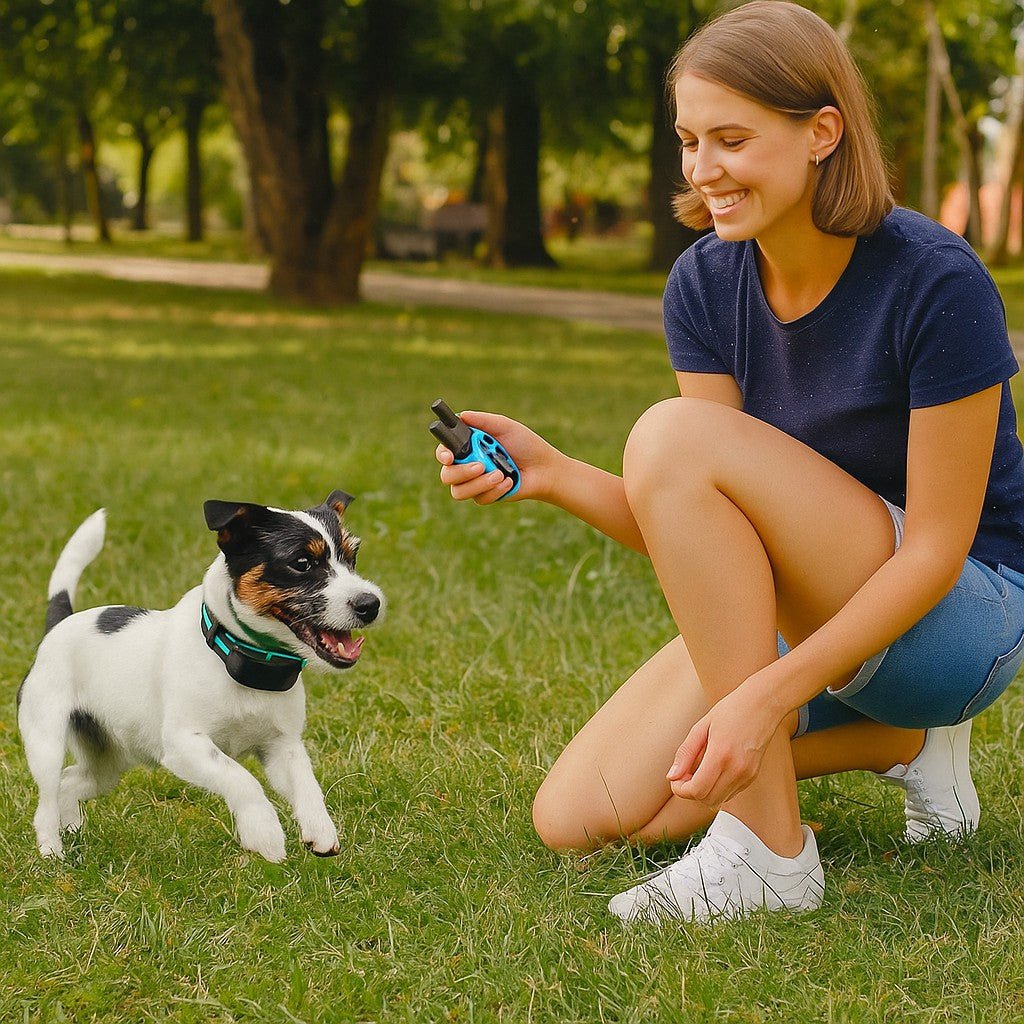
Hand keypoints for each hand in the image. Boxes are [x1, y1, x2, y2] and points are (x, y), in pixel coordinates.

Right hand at [435, 410, 559, 504]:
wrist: (545, 469)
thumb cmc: (527, 445)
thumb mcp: (506, 427)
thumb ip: (483, 421)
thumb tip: (462, 415)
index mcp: (469, 446)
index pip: (445, 451)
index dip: (442, 454)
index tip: (449, 457)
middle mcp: (468, 464)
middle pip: (447, 475)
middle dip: (461, 472)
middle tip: (481, 466)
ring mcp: (476, 483)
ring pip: (458, 491)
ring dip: (478, 483)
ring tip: (500, 475)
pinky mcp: (486, 496)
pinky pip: (479, 499)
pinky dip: (495, 490)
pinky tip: (509, 482)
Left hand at [666, 674, 785, 807]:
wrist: (762, 704)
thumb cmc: (731, 710)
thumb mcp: (701, 727)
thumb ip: (685, 753)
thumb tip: (672, 776)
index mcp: (721, 755)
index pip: (697, 790)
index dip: (681, 789)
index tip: (676, 778)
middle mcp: (736, 770)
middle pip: (706, 800)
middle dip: (690, 792)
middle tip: (685, 773)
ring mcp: (747, 775)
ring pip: (718, 800)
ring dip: (703, 792)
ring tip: (698, 770)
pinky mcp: (753, 776)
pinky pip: (729, 794)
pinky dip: (717, 788)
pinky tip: (713, 769)